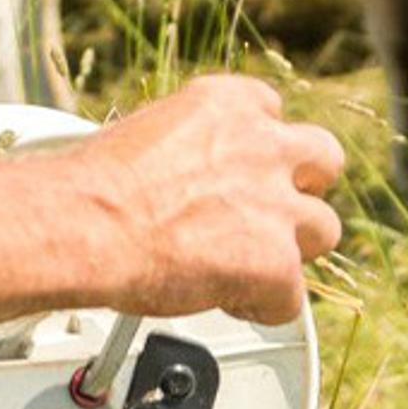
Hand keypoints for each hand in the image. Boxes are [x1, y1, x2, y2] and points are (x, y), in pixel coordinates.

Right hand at [74, 74, 345, 325]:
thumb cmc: (96, 187)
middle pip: (324, 158)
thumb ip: (189, 148)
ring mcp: (276, 203)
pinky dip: (261, 305)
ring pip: (324, 228)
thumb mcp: (147, 135)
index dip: (260, 146)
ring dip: (291, 249)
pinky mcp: (276, 260)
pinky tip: (225, 299)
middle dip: (304, 186)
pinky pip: (290, 297)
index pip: (272, 111)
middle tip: (273, 210)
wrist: (84, 226)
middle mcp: (262, 145)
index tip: (244, 168)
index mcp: (227, 103)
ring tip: (249, 266)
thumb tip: (183, 173)